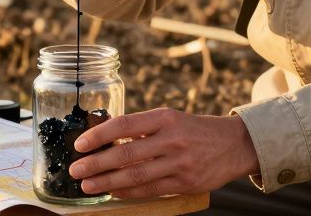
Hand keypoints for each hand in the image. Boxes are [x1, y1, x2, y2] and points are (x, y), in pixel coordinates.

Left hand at [68, 108, 258, 198]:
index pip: (124, 124)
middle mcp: (171, 139)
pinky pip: (150, 190)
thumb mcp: (170, 119)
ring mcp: (179, 163)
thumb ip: (142, 128)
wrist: (234, 144)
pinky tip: (113, 192)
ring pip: (135, 175)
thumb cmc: (193, 130)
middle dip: (97, 163)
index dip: (99, 135)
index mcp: (164, 117)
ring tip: (88, 185)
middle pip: (126, 153)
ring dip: (107, 182)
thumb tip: (105, 139)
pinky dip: (128, 192)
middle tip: (76, 170)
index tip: (80, 145)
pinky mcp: (185, 182)